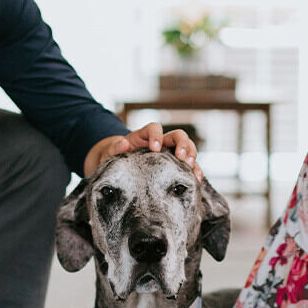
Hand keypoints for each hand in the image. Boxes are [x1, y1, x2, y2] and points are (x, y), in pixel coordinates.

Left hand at [83, 122, 200, 177]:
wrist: (119, 167)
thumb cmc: (115, 158)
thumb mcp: (110, 152)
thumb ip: (115, 148)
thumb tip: (122, 144)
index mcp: (144, 136)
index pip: (154, 128)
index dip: (156, 135)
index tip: (154, 148)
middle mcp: (161, 142)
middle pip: (177, 135)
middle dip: (182, 144)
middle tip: (181, 157)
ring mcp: (170, 153)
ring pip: (187, 148)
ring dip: (192, 155)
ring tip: (191, 167)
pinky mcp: (175, 166)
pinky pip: (189, 166)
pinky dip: (195, 170)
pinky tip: (197, 179)